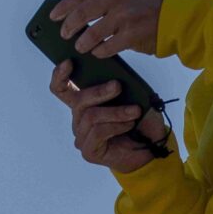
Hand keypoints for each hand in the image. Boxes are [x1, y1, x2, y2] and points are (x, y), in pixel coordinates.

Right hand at [50, 62, 168, 173]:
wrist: (152, 149)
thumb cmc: (141, 121)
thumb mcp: (131, 98)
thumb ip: (118, 88)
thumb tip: (113, 76)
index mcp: (84, 104)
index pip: (62, 89)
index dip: (60, 76)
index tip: (69, 62)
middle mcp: (79, 120)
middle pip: (79, 101)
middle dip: (99, 91)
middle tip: (118, 85)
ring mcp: (82, 137)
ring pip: (91, 117)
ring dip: (116, 112)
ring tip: (135, 111)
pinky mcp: (89, 151)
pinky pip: (98, 132)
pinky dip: (116, 126)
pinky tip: (129, 124)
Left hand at [51, 0, 166, 57]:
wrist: (179, 16)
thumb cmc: (152, 2)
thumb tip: (78, 8)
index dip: (64, 7)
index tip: (54, 17)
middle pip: (82, 13)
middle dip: (70, 26)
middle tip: (65, 34)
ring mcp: (125, 14)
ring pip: (92, 32)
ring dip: (83, 42)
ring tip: (80, 46)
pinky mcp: (132, 34)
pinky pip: (107, 46)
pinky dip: (99, 51)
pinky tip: (98, 52)